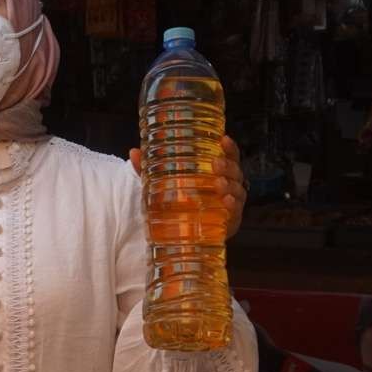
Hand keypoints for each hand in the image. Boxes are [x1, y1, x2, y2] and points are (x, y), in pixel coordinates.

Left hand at [128, 136, 247, 239]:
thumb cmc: (178, 200)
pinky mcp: (229, 222)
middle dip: (228, 167)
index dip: (230, 148)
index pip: (229, 156)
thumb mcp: (162, 183)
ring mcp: (230, 204)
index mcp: (217, 172)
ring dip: (231, 186)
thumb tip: (134, 152)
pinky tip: (226, 202)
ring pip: (238, 191)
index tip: (223, 139)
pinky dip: (233, 206)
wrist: (182, 231)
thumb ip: (149, 170)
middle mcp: (228, 185)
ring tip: (219, 184)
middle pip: (235, 172)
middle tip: (215, 165)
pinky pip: (236, 213)